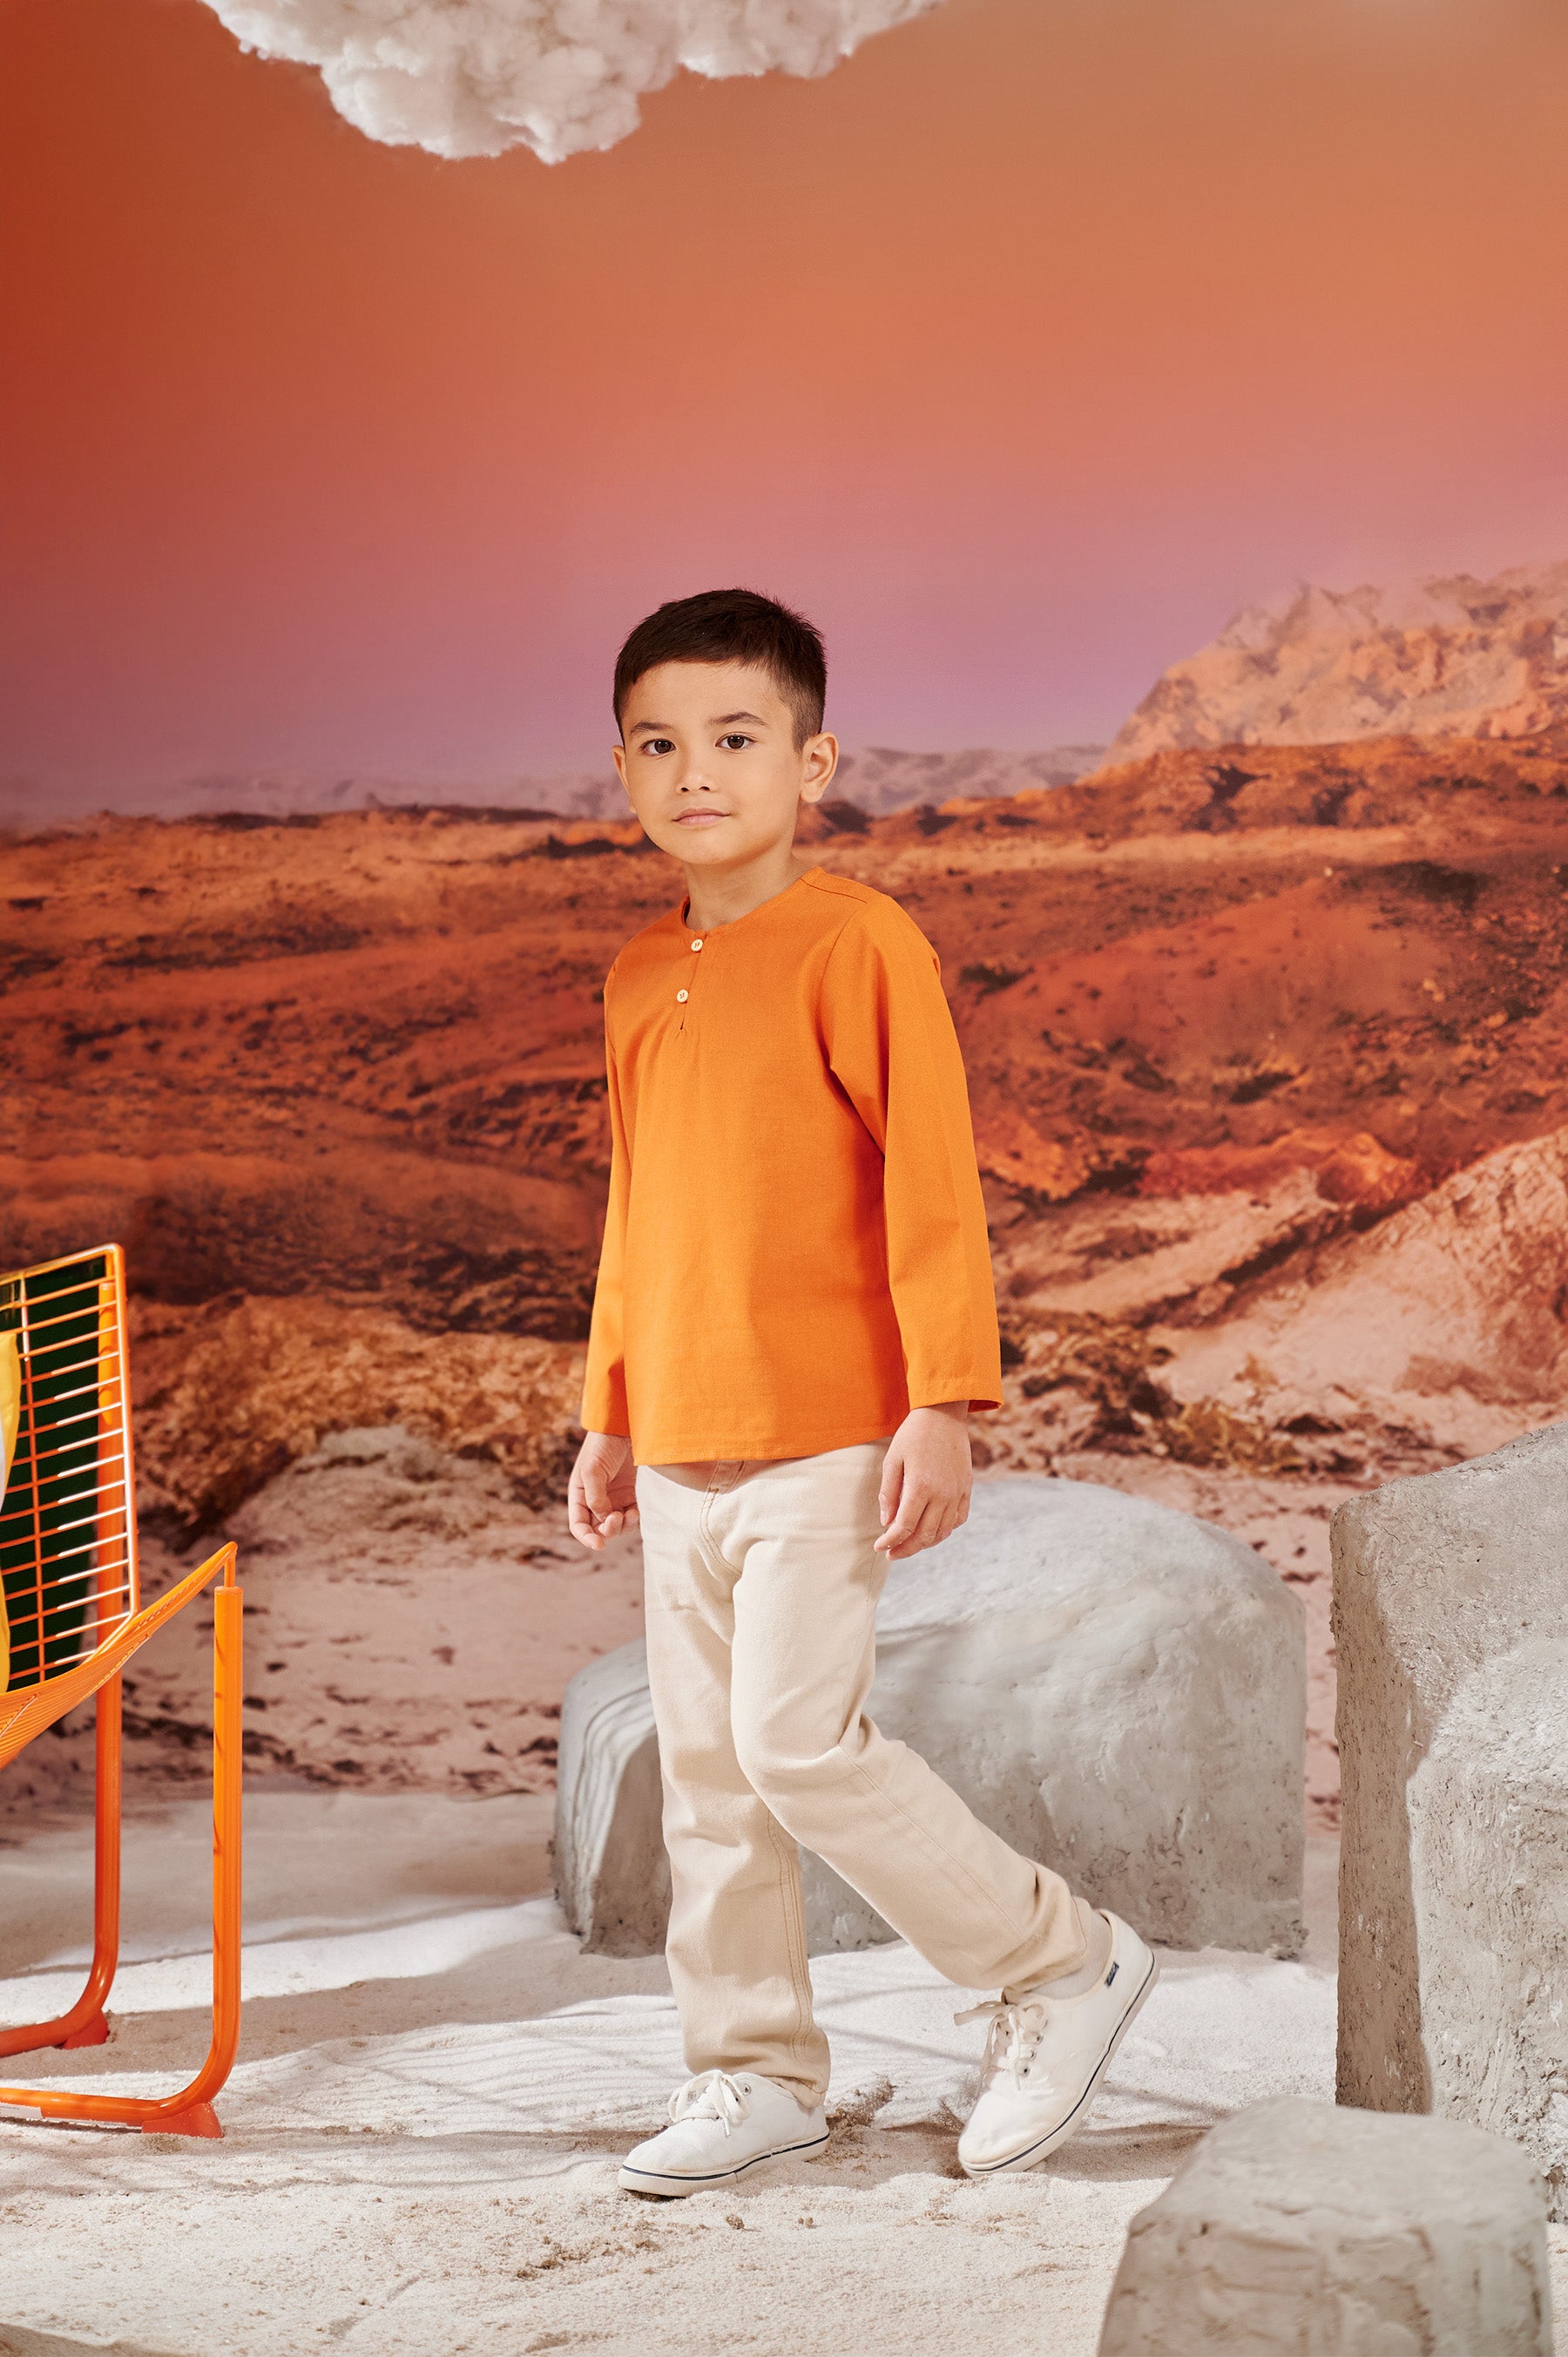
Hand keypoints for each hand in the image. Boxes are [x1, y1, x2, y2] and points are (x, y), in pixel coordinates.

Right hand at [568, 1431, 638, 1550]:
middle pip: (598, 1529)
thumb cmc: (603, 1446)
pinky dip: (633, 1520)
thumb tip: (603, 1518)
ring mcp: (612, 1499)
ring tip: (630, 1514)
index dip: (586, 1538)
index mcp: (579, 1495)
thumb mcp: (593, 1470)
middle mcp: (594, 1500)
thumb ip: (595, 1496)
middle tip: (617, 1517)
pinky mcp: (628, 1495)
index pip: (578, 1525)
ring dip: (622, 1527)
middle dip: (607, 1530)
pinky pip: (629, 1517)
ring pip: (615, 1526)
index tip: (599, 1545)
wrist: (624, 1427)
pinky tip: (636, 1512)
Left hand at [875, 1402, 971, 1559]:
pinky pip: (959, 1519)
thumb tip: (886, 1522)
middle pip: (924, 1535)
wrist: (944, 1413)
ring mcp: (958, 1492)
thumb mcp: (892, 1459)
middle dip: (906, 1549)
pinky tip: (932, 1529)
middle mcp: (943, 1494)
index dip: (890, 1541)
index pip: (904, 1526)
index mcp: (921, 1486)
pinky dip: (945, 1530)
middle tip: (891, 1553)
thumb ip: (888, 1493)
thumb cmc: (913, 1434)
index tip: (879, 1547)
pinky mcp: (967, 1488)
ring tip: (909, 1544)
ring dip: (925, 1543)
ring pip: (943, 1531)